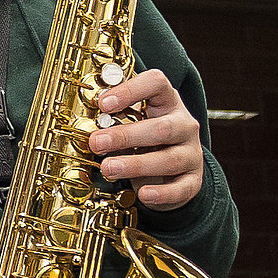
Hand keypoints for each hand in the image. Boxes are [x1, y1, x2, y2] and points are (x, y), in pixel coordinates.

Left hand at [86, 68, 204, 209]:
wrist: (173, 168)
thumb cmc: (147, 138)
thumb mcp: (133, 121)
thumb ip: (114, 118)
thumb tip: (84, 121)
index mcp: (167, 102)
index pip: (157, 84)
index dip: (131, 91)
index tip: (103, 104)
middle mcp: (184, 125)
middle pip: (162, 127)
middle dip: (125, 136)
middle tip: (96, 143)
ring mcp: (191, 153)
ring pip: (170, 159)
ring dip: (136, 165)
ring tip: (109, 168)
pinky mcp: (193, 180)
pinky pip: (182, 188)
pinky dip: (163, 193)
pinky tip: (144, 194)